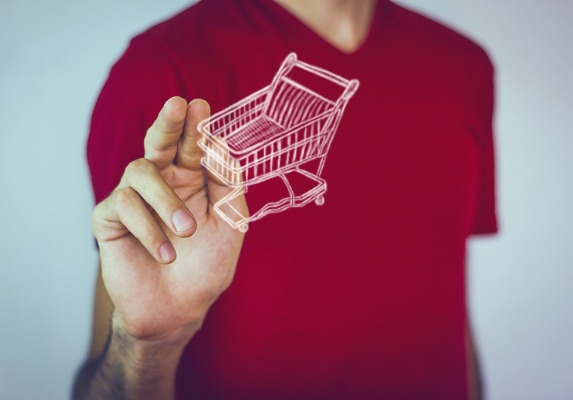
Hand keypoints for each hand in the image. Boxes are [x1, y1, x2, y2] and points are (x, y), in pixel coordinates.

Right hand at [92, 97, 247, 341]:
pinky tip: (164, 253)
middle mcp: (162, 183)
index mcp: (192, 181)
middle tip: (178, 105)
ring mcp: (134, 199)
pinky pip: (123, 205)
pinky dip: (148, 229)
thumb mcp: (229, 225)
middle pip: (159, 142)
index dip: (196, 126)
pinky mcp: (109, 218)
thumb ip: (228, 187)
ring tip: (186, 233)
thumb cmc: (206, 266)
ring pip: (140, 171)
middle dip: (168, 123)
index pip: (193, 146)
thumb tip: (221, 146)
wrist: (177, 309)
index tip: (201, 106)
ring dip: (165, 201)